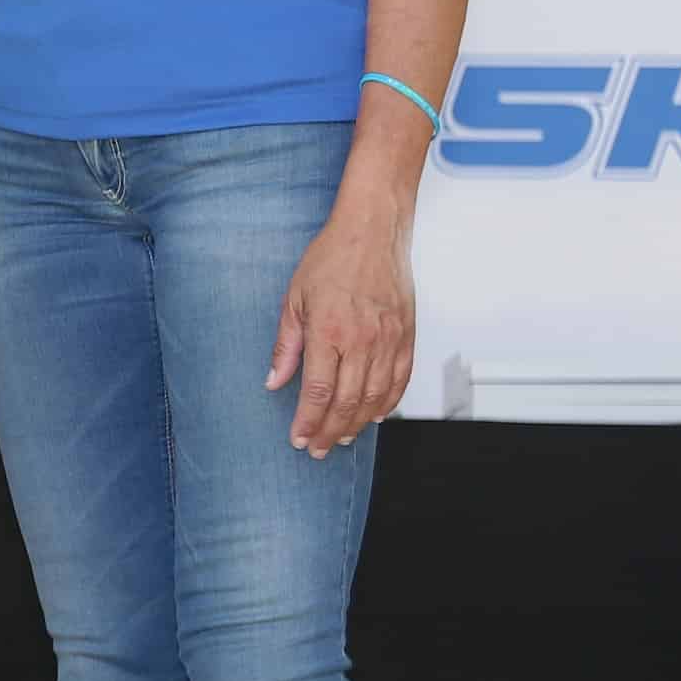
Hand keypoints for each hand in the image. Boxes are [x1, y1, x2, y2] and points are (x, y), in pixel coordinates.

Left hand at [270, 197, 416, 456]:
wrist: (373, 233)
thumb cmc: (331, 260)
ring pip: (375, 396)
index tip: (298, 438)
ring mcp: (389, 339)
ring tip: (340, 438)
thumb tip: (274, 381)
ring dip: (357, 423)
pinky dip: (387, 403)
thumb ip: (286, 345)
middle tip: (317, 448)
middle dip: (329, 429)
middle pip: (347, 400)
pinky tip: (374, 416)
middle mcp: (362, 339)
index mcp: (329, 330)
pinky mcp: (407, 336)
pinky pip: (400, 379)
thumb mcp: (294, 299)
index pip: (318, 390)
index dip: (308, 420)